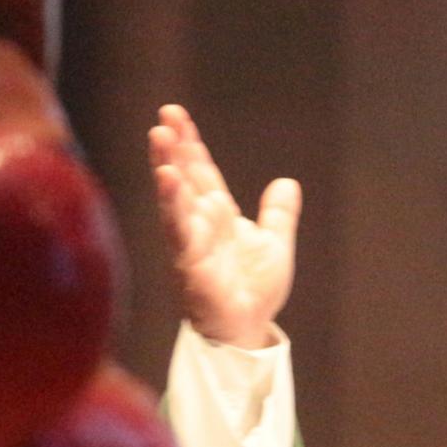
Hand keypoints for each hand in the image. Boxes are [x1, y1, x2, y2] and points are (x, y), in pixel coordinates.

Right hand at [150, 104, 299, 348]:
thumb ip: (278, 215)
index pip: (200, 171)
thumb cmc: (252, 293)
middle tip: (163, 117)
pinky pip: (179, 228)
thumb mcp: (274, 244)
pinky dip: (173, 203)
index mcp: (217, 215)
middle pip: (183, 176)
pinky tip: (167, 178)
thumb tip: (286, 183)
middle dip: (173, 147)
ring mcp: (191, 241)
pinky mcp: (189, 262)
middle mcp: (199, 223)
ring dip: (167, 165)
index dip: (190, 143)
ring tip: (159, 136)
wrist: (248, 332)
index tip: (175, 115)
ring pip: (175, 197)